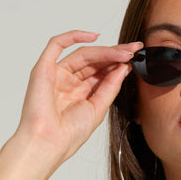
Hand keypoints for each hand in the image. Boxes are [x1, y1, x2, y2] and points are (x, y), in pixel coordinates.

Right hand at [13, 31, 142, 166]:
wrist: (49, 143)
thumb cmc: (69, 134)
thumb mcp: (98, 108)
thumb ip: (110, 87)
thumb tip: (124, 68)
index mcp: (81, 93)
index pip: (102, 72)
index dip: (118, 64)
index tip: (136, 59)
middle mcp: (69, 81)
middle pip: (94, 61)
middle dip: (115, 54)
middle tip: (135, 50)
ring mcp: (56, 73)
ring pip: (82, 53)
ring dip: (104, 50)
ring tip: (124, 52)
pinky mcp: (44, 68)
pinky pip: (57, 44)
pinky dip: (74, 36)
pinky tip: (94, 36)